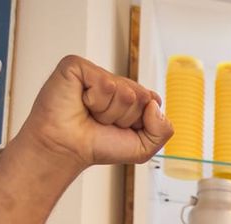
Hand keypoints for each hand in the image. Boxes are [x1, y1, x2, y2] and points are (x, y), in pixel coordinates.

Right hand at [18, 56, 171, 173]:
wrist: (66, 149)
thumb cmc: (98, 146)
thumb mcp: (144, 147)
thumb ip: (164, 130)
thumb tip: (154, 104)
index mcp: (129, 96)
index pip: (154, 101)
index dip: (141, 122)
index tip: (121, 128)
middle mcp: (114, 82)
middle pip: (143, 97)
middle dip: (126, 119)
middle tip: (101, 122)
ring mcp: (96, 72)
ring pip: (126, 93)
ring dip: (109, 113)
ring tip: (90, 114)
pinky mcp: (78, 66)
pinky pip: (106, 85)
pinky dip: (96, 102)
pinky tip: (81, 103)